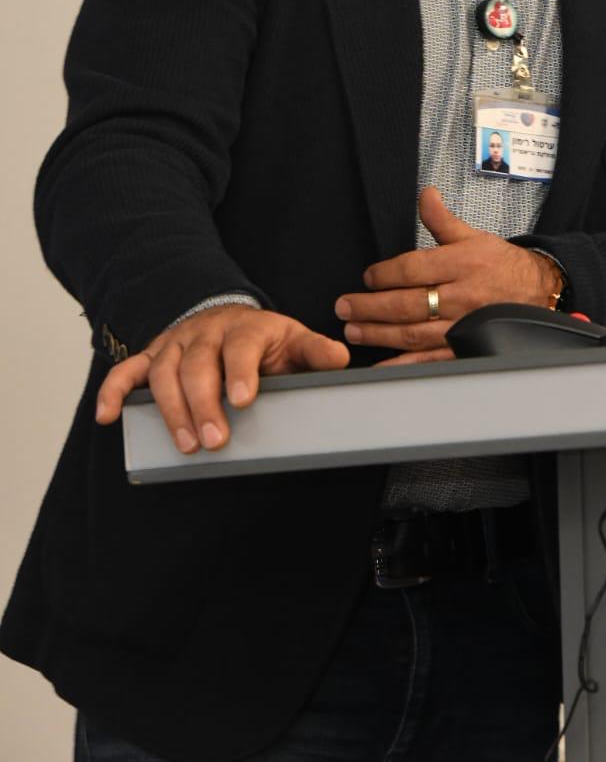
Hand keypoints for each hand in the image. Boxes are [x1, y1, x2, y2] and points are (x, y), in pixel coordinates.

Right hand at [94, 304, 348, 453]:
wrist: (230, 317)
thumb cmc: (264, 341)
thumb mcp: (294, 341)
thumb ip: (315, 352)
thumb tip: (340, 360)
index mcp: (246, 328)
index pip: (240, 346)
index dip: (240, 372)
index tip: (243, 399)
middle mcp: (207, 333)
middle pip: (198, 365)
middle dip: (204, 404)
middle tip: (215, 441)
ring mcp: (177, 343)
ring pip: (164, 373)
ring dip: (171, 410)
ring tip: (186, 444)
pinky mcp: (154, 357)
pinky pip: (128, 371)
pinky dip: (114, 391)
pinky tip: (108, 415)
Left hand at [334, 187, 560, 366]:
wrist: (536, 291)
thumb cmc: (500, 265)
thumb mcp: (472, 236)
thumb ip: (442, 220)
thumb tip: (425, 195)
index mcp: (461, 264)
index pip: (414, 269)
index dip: (386, 274)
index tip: (368, 277)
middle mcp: (460, 296)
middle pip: (408, 304)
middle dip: (371, 307)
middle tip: (344, 306)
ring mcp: (461, 325)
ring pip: (413, 333)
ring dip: (379, 334)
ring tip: (353, 330)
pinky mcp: (464, 346)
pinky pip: (429, 358)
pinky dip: (403, 364)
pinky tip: (381, 364)